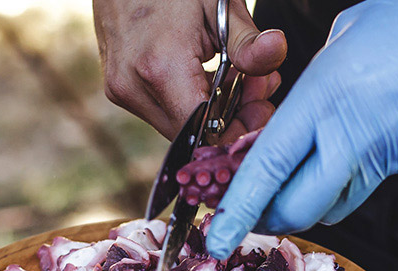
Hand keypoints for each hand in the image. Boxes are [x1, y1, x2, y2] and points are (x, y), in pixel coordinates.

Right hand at [93, 0, 287, 139]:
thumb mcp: (218, 5)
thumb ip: (247, 42)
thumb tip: (278, 51)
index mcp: (160, 68)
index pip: (205, 132)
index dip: (238, 130)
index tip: (263, 111)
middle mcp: (134, 88)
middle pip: (194, 131)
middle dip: (233, 116)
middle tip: (259, 86)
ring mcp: (122, 90)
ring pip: (179, 123)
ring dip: (214, 108)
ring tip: (238, 75)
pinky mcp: (119, 88)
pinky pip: (164, 109)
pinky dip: (192, 100)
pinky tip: (211, 75)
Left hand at [205, 0, 397, 258]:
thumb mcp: (349, 37)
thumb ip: (316, 84)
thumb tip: (297, 118)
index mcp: (325, 96)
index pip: (267, 167)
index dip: (238, 208)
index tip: (216, 236)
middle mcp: (351, 135)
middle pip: (297, 208)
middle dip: (269, 217)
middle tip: (255, 209)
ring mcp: (384, 154)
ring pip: (331, 205)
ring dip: (306, 204)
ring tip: (294, 181)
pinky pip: (362, 188)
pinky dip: (340, 186)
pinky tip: (339, 158)